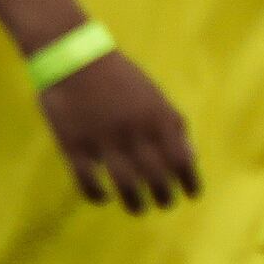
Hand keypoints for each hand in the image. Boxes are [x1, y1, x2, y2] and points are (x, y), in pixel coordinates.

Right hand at [38, 48, 203, 212]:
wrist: (72, 56)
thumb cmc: (117, 76)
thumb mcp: (153, 95)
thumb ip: (174, 125)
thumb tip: (191, 158)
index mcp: (156, 118)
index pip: (181, 161)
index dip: (189, 182)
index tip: (190, 195)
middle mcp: (133, 131)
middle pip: (156, 178)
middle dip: (164, 197)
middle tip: (163, 203)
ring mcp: (103, 139)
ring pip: (126, 185)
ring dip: (136, 203)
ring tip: (138, 208)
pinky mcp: (73, 144)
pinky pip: (88, 181)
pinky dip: (97, 195)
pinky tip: (103, 196)